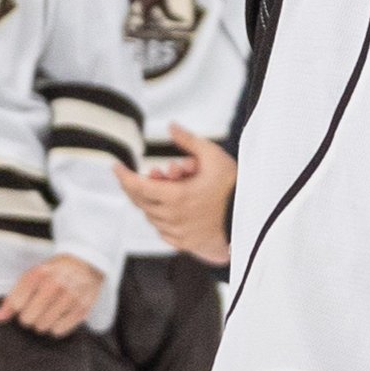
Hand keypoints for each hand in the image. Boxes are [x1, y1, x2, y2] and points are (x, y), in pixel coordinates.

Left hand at [0, 253, 104, 335]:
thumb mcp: (31, 277)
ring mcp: (70, 297)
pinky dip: (56, 327)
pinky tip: (60, 316)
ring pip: (43, 326)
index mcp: (38, 274)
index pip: (16, 304)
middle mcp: (55, 284)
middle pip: (28, 319)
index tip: (23, 304)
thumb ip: (13, 298)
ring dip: (43, 323)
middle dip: (29, 318)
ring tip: (49, 312)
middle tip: (37, 310)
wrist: (85, 263)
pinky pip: (59, 331)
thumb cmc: (54, 272)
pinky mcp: (82, 308)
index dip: (17, 309)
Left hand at [117, 126, 236, 261]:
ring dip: (151, 202)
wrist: (253, 219)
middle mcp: (173, 218)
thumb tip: (171, 126)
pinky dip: (160, 218)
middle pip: (141, 202)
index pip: (138, 187)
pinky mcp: (185, 244)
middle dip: (137, 186)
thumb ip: (188, 140)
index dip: (123, 175)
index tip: (116, 166)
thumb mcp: (214, 156)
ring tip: (166, 189)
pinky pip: (162, 232)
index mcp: (176, 197)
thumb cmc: (234, 187)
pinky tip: (171, 209)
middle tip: (145, 174)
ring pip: (151, 216)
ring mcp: (178, 233)